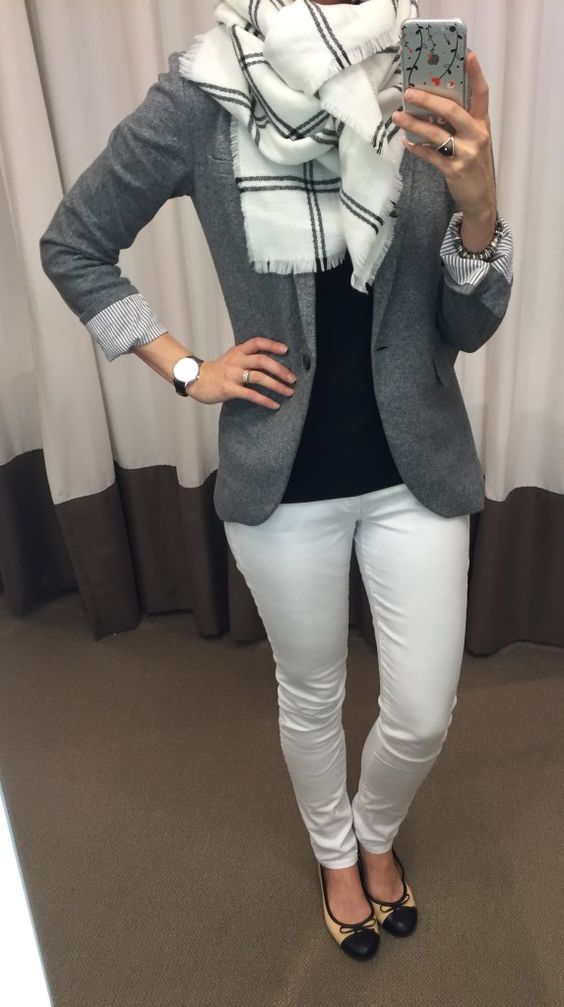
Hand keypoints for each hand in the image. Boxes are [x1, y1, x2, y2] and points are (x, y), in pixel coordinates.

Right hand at [188, 336, 296, 409]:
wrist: (195, 380)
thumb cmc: (217, 371)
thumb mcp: (232, 359)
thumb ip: (248, 359)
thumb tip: (272, 365)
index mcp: (238, 351)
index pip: (257, 342)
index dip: (272, 345)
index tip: (286, 350)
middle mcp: (236, 361)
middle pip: (262, 360)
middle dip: (280, 369)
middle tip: (293, 378)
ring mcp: (232, 375)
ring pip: (258, 377)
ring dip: (276, 385)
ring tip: (289, 392)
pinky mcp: (229, 389)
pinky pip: (251, 394)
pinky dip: (265, 400)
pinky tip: (274, 404)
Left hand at [391, 51, 496, 223]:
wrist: (481, 198)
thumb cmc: (473, 163)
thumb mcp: (472, 140)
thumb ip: (458, 123)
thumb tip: (430, 104)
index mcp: (482, 123)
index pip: (482, 93)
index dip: (476, 74)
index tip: (467, 55)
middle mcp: (476, 135)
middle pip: (452, 110)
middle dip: (428, 99)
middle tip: (408, 92)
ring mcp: (466, 153)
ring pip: (436, 133)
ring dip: (414, 124)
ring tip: (398, 117)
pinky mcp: (454, 170)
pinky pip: (430, 155)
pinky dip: (416, 148)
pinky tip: (407, 143)